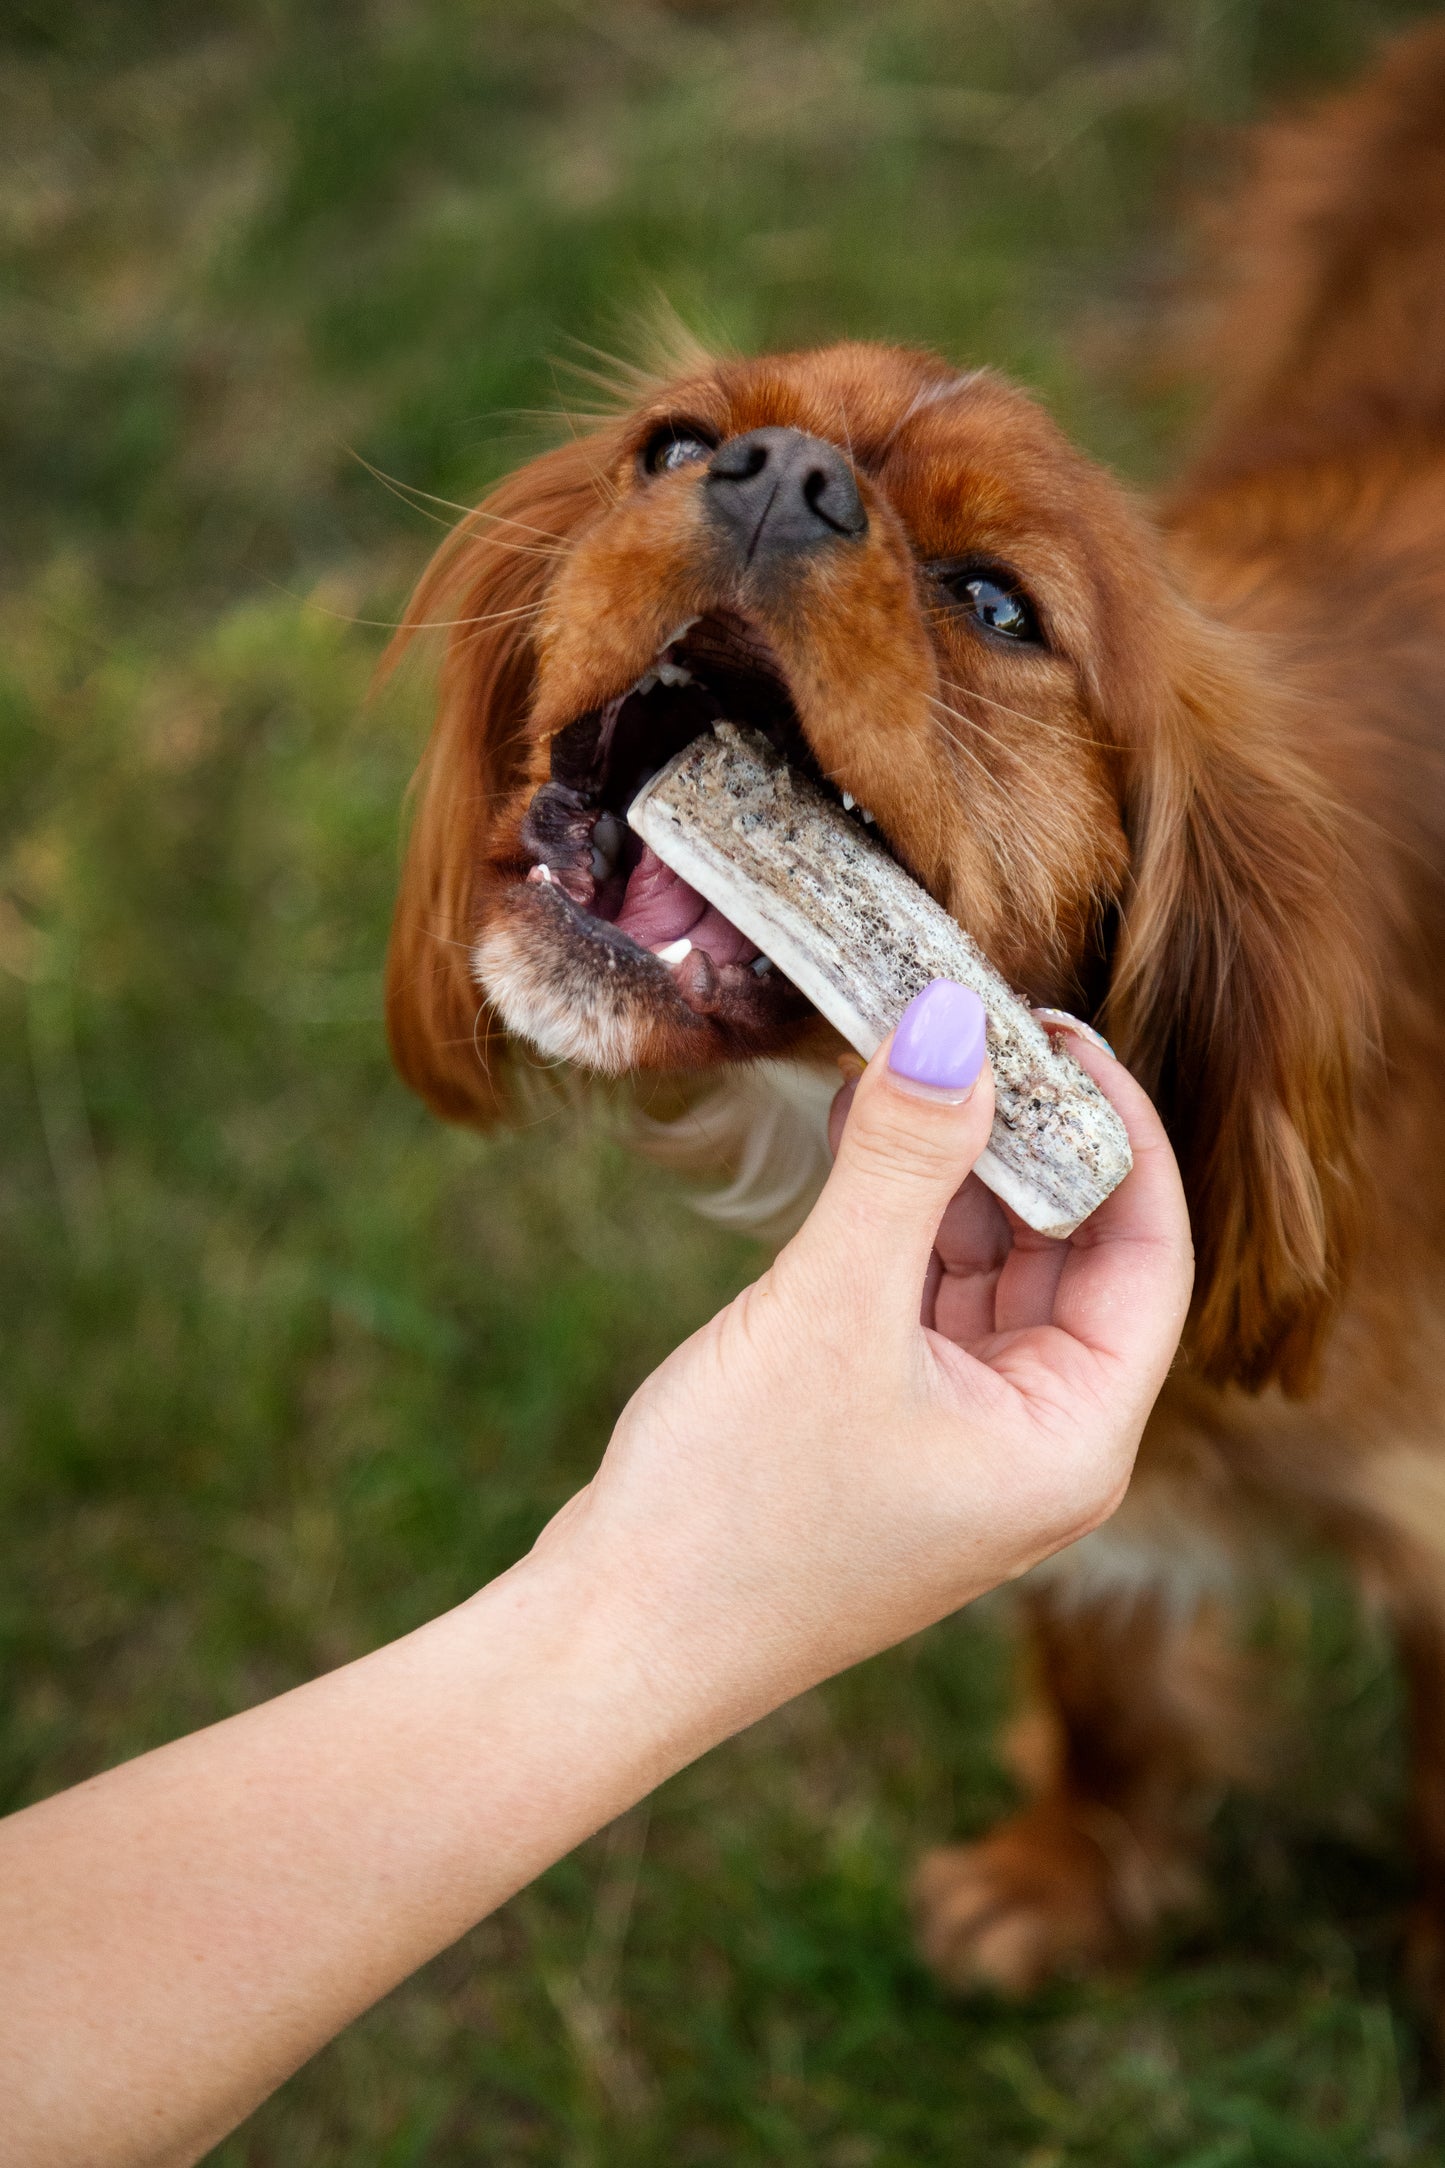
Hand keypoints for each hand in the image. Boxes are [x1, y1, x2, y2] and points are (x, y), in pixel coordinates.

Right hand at [536, 985, 1193, 1745]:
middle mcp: (1034, 1444)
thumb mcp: (831, 1312)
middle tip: (970, 1024)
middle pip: (1071, 1257)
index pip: (1149, 1255)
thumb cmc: (733, 1512)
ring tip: (906, 1060)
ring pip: (989, 1271)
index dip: (1119, 1133)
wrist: (608, 1644)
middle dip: (1025, 1141)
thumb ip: (904, 1162)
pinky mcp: (885, 1428)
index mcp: (1071, 1443)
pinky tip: (858, 1140)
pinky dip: (898, 1221)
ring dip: (953, 1172)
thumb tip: (958, 1019)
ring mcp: (958, 1440)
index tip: (1058, 1033)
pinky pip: (920, 1297)